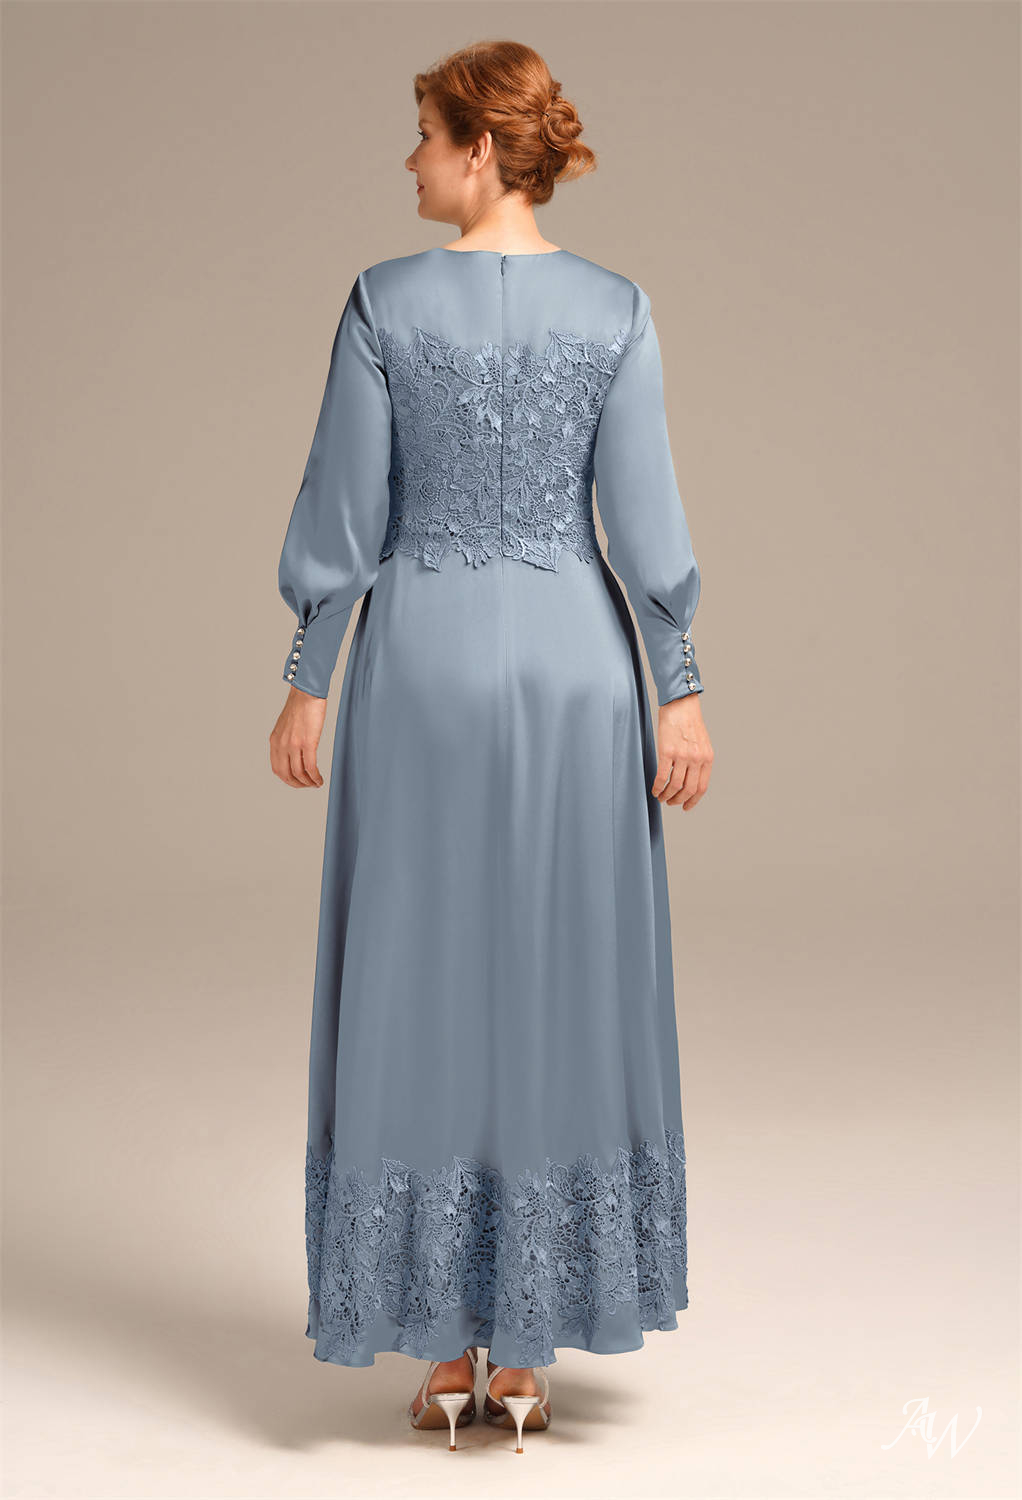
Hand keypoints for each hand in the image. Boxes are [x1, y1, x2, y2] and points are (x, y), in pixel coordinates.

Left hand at [269, 686, 327, 787]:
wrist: (306, 693)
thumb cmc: (300, 705)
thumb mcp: (286, 725)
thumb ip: (286, 739)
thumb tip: (294, 752)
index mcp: (275, 741)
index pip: (276, 768)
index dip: (287, 779)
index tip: (297, 781)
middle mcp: (281, 745)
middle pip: (286, 775)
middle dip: (297, 784)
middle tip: (307, 786)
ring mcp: (293, 745)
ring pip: (299, 773)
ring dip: (308, 783)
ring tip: (316, 784)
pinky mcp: (307, 743)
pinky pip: (310, 767)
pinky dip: (315, 777)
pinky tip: (320, 779)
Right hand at [651, 694, 712, 809]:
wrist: (680, 705)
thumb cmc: (689, 722)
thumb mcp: (702, 743)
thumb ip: (699, 761)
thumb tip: (690, 779)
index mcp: (707, 758)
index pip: (701, 788)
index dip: (693, 801)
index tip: (685, 806)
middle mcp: (696, 759)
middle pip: (688, 790)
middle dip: (678, 800)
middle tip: (670, 802)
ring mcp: (682, 756)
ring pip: (675, 786)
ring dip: (667, 796)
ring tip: (661, 797)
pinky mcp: (667, 752)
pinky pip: (662, 776)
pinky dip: (657, 786)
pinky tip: (655, 789)